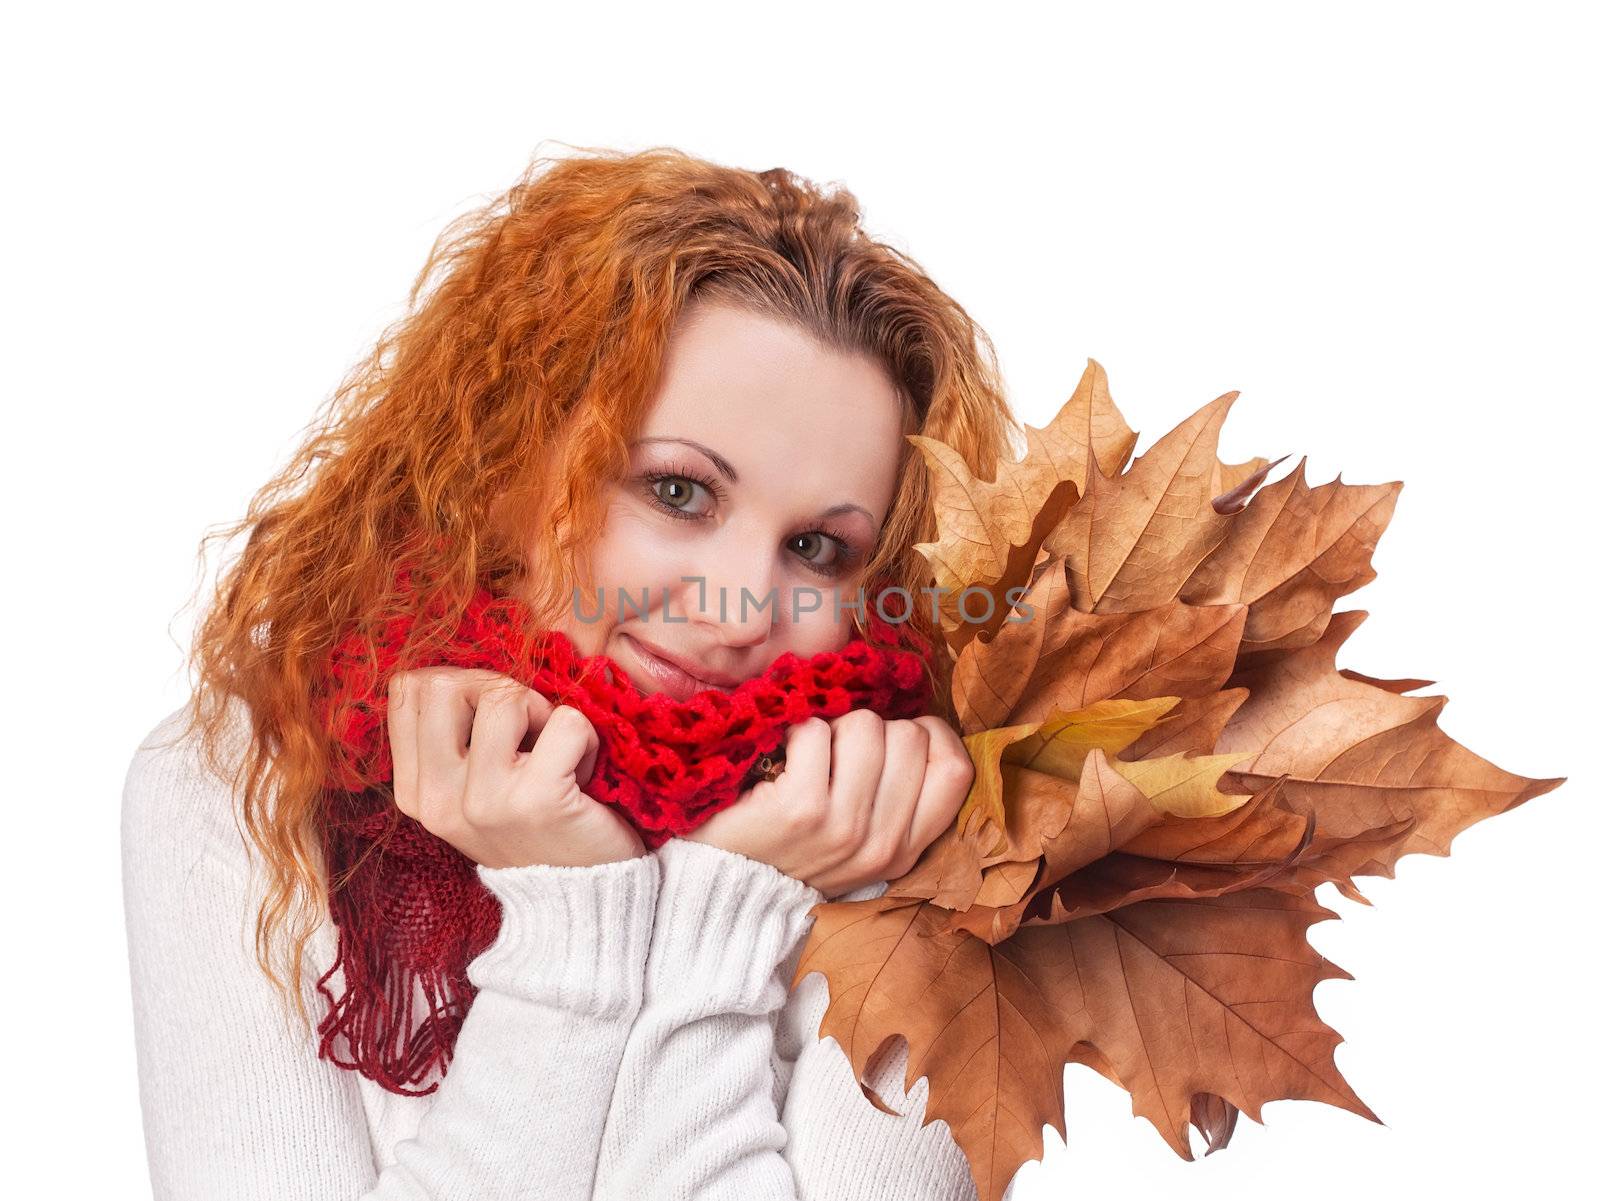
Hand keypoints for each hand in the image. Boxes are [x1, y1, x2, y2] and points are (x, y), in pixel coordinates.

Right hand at [386, 666, 644, 868]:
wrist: (579, 902)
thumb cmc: (533, 827)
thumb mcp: (472, 790)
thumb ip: (455, 737)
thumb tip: (459, 666)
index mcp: (416, 793)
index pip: (407, 690)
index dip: (460, 684)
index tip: (493, 720)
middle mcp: (439, 800)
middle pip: (443, 683)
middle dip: (497, 690)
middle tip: (528, 733)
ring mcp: (486, 802)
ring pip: (504, 696)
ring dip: (545, 714)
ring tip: (556, 756)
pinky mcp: (539, 801)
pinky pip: (567, 721)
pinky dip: (587, 738)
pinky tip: (582, 776)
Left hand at [683, 710, 974, 898]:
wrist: (723, 887)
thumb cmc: (792, 848)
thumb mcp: (861, 842)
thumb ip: (897, 796)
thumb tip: (918, 725)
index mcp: (906, 850)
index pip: (956, 769)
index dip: (931, 734)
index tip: (895, 737)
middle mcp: (881, 843)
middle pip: (910, 736)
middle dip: (872, 730)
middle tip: (837, 757)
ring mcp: (841, 826)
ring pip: (865, 726)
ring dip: (832, 728)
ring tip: (808, 760)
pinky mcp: (798, 809)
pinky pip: (814, 730)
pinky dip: (793, 732)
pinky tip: (779, 762)